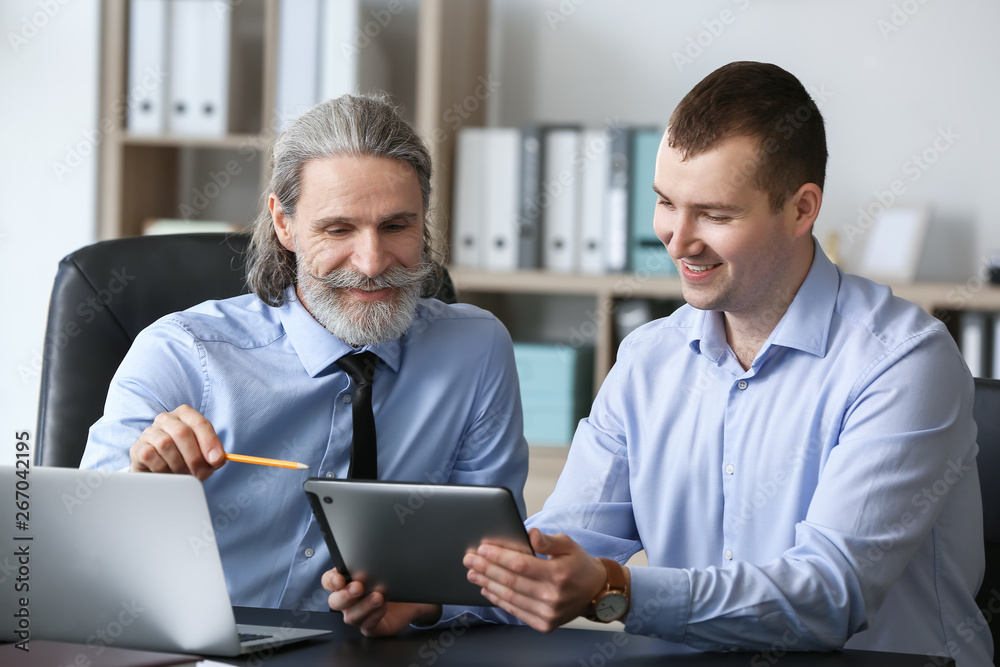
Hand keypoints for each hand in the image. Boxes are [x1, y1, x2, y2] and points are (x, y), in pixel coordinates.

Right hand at [129, 405, 225, 480]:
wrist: (159, 470)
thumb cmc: (185, 459)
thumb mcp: (203, 456)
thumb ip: (213, 456)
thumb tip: (217, 459)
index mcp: (185, 414)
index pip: (200, 423)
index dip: (210, 442)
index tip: (217, 460)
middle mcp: (166, 418)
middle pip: (182, 433)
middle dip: (194, 457)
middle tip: (200, 473)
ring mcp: (150, 431)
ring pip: (166, 444)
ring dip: (178, 464)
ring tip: (183, 473)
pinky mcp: (138, 447)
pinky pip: (151, 456)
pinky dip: (163, 468)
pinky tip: (167, 472)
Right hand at [322, 567, 441, 635]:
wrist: (411, 597)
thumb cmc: (392, 579)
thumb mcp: (383, 566)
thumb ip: (372, 561)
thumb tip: (370, 551)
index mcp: (346, 582)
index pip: (329, 581)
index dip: (331, 580)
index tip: (340, 579)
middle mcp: (349, 601)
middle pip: (335, 601)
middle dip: (346, 595)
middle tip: (359, 587)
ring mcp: (359, 615)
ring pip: (351, 616)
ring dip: (363, 606)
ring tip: (378, 596)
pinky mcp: (371, 627)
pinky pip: (367, 626)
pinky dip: (374, 616)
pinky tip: (383, 607)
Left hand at [463, 528, 609, 631]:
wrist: (596, 592)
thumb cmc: (579, 565)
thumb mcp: (569, 545)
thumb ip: (548, 540)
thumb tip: (531, 534)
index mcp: (559, 574)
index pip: (521, 564)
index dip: (499, 557)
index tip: (482, 549)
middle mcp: (553, 596)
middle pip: (511, 581)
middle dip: (486, 569)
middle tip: (469, 559)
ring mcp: (548, 613)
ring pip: (510, 597)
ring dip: (487, 584)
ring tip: (473, 573)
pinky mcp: (544, 624)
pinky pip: (516, 611)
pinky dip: (498, 600)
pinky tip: (487, 589)